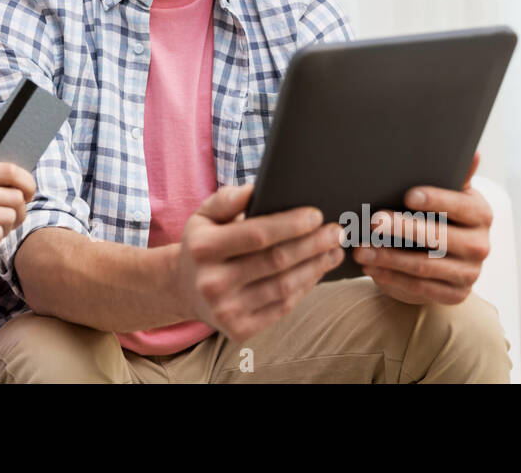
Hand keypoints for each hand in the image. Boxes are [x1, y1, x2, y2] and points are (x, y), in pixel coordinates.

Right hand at [177, 183, 345, 342]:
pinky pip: (282, 307)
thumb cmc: (202, 244)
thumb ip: (226, 199)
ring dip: (315, 267)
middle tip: (336, 232)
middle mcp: (212, 282)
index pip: (257, 235)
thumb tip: (254, 190)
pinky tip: (316, 271)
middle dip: (312, 245)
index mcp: (204, 249)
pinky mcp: (240, 330)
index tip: (317, 215)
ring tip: (334, 251)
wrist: (183, 289)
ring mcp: (226, 310)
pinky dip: (304, 288)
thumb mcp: (204, 215)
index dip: (291, 225)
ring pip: (284, 287)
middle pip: (276, 261)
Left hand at [354, 151, 491, 304]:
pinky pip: (420, 288)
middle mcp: (481, 245)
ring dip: (389, 258)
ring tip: (361, 249)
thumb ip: (453, 177)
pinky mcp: (455, 294)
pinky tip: (371, 268)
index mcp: (481, 214)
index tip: (407, 196)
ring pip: (425, 265)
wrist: (445, 256)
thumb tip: (474, 153)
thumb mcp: (447, 195)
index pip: (460, 206)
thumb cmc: (439, 214)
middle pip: (439, 237)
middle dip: (403, 229)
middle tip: (373, 222)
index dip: (435, 200)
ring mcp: (470, 273)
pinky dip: (392, 278)